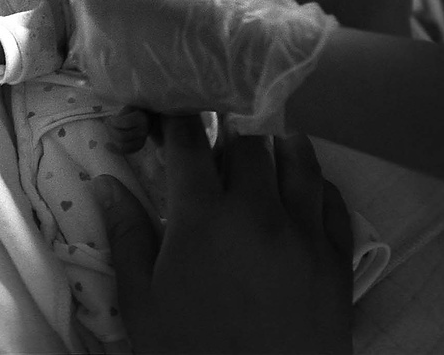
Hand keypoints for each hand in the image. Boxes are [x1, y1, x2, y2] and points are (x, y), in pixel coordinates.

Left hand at [62, 0, 336, 130]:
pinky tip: (156, 46)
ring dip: (111, 29)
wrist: (239, 52)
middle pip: (83, 11)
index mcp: (93, 0)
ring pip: (97, 44)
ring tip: (145, 19)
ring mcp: (108, 75)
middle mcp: (90, 41)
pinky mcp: (130, 97)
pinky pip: (119, 69)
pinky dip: (129, 56)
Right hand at [95, 117, 352, 353]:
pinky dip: (318, 184)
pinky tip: (307, 187)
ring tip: (266, 142)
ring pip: (299, 161)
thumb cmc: (190, 352)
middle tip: (216, 133)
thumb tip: (106, 182)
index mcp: (202, 217)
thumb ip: (126, 234)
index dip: (176, 118)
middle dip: (228, 128)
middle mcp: (258, 211)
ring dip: (278, 144)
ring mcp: (304, 233)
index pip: (189, 141)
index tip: (169, 111)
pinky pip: (333, 202)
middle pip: (248, 140)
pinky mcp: (337, 260)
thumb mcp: (141, 301)